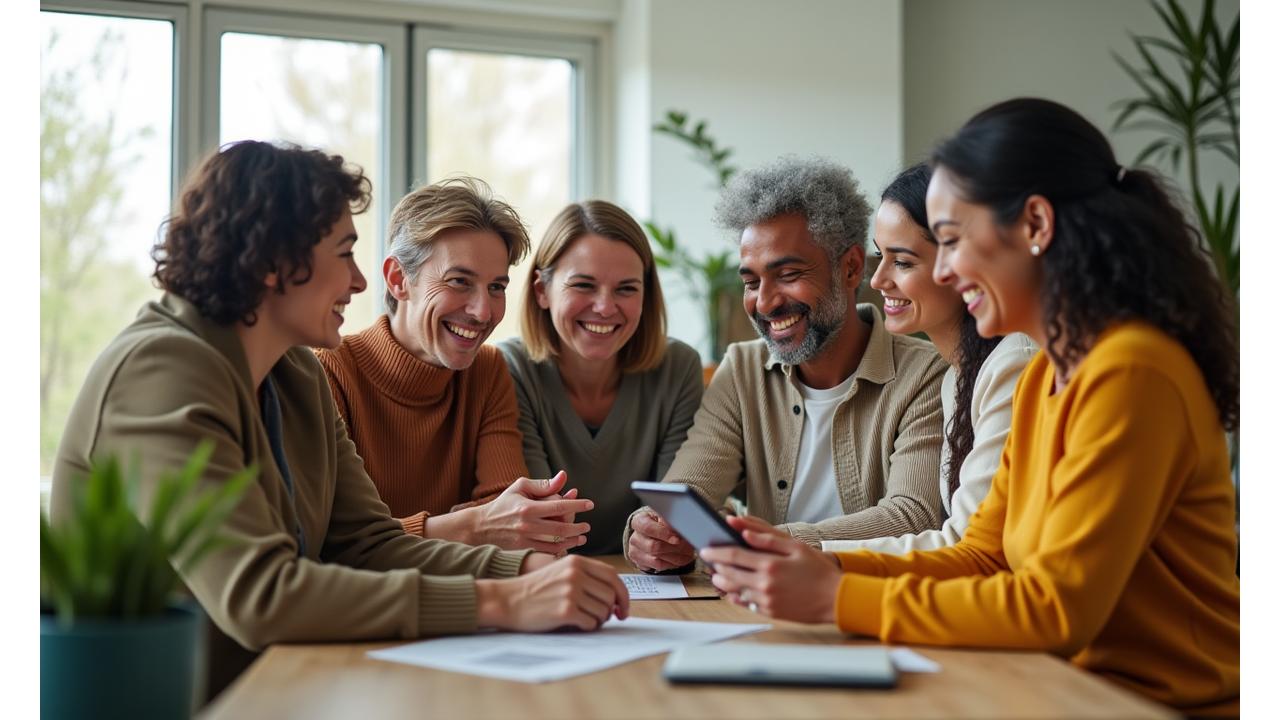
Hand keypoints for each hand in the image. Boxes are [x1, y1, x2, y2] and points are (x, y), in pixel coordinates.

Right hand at [476, 472, 593, 553]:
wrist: (480, 527)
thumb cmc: (503, 504)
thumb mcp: (520, 487)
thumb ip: (543, 484)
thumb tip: (563, 476)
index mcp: (528, 507)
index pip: (559, 506)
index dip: (577, 505)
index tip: (590, 504)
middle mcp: (527, 525)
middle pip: (561, 528)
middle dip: (578, 527)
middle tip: (587, 526)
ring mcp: (525, 539)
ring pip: (556, 543)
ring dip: (572, 540)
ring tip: (582, 537)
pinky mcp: (523, 550)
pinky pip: (546, 552)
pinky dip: (560, 550)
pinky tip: (567, 546)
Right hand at [476, 555, 630, 631]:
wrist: (506, 600)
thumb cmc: (534, 590)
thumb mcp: (560, 572)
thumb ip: (586, 578)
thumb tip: (616, 599)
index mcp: (577, 562)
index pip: (613, 576)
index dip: (623, 594)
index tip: (623, 608)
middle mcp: (576, 574)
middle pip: (611, 595)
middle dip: (611, 610)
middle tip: (605, 619)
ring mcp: (571, 592)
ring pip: (603, 611)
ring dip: (599, 620)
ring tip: (585, 620)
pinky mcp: (565, 610)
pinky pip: (591, 623)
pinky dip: (587, 627)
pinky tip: (575, 624)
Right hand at [627, 509, 695, 571]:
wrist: (651, 535)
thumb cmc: (659, 524)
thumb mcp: (663, 518)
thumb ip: (670, 522)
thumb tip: (681, 527)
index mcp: (639, 522)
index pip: (648, 528)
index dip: (664, 534)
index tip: (677, 539)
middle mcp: (635, 538)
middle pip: (653, 546)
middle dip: (674, 548)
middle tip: (688, 547)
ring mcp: (636, 552)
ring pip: (657, 559)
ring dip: (676, 558)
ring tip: (688, 553)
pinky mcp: (640, 563)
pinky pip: (659, 567)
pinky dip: (673, 564)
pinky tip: (681, 559)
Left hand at [698, 516, 842, 623]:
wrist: (836, 598)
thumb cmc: (818, 570)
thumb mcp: (796, 547)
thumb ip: (768, 539)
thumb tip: (743, 531)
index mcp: (770, 564)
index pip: (733, 555)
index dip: (716, 552)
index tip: (705, 549)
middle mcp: (765, 584)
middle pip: (729, 574)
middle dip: (715, 566)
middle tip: (708, 561)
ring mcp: (766, 601)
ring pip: (734, 591)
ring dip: (723, 582)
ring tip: (718, 575)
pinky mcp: (770, 613)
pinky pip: (746, 604)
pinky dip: (736, 596)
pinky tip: (733, 591)